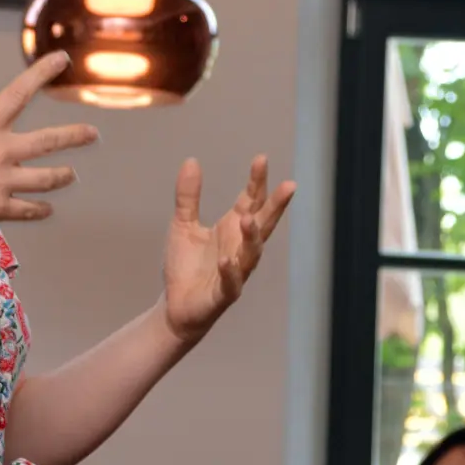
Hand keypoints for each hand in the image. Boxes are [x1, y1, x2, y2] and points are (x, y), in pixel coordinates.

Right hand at [0, 51, 98, 236]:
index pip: (18, 93)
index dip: (42, 73)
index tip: (62, 59)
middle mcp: (1, 151)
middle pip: (47, 141)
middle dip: (74, 136)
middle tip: (93, 134)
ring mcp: (3, 182)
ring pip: (45, 180)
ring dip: (62, 176)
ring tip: (72, 175)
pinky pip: (28, 209)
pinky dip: (40, 209)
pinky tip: (47, 209)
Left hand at [160, 155, 294, 343]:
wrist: (175, 305)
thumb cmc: (186, 265)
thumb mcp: (182, 224)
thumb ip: (188, 196)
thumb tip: (191, 160)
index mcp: (231, 228)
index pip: (251, 201)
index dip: (257, 182)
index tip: (261, 159)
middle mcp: (239, 247)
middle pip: (262, 224)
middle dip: (275, 206)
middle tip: (289, 185)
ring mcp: (235, 271)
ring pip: (252, 253)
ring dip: (252, 237)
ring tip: (248, 219)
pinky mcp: (223, 294)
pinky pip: (231, 282)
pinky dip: (230, 271)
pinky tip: (226, 259)